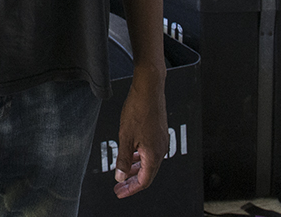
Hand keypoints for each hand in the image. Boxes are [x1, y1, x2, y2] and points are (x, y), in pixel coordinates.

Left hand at [112, 71, 167, 197]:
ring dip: (136, 169)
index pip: (144, 181)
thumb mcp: (125, 137)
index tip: (119, 192)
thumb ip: (123, 159)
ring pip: (148, 162)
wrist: (149, 89)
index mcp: (153, 154)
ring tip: (123, 172)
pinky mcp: (159, 133)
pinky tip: (131, 154)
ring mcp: (161, 141)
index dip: (130, 189)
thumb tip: (121, 177)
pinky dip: (140, 157)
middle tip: (119, 187)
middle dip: (132, 182)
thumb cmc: (138, 109)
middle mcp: (160, 150)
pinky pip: (150, 152)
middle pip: (147, 174)